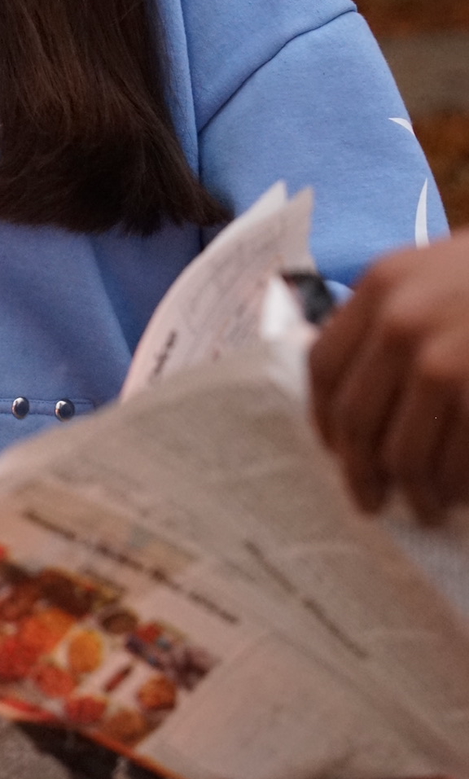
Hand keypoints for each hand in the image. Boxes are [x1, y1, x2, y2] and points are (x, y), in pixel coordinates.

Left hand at [311, 233, 468, 520]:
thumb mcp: (436, 272)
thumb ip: (391, 314)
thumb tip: (352, 391)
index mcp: (383, 285)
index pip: (324, 366)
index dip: (324, 417)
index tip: (336, 449)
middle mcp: (402, 322)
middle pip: (356, 419)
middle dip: (361, 472)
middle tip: (370, 500)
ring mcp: (444, 361)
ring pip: (403, 454)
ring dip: (413, 493)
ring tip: (426, 507)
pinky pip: (453, 463)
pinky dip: (455, 489)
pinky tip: (460, 495)